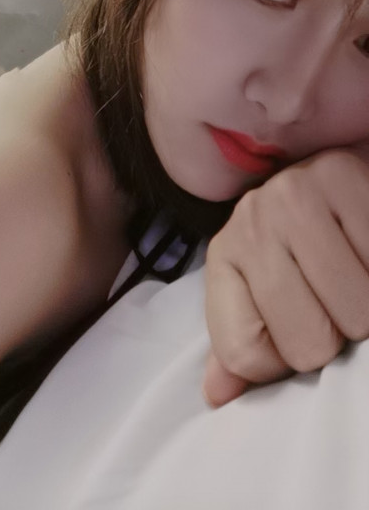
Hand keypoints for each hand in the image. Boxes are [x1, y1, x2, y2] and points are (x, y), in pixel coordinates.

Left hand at [203, 148, 368, 407]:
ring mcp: (294, 197)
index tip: (300, 332)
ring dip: (365, 310)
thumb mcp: (257, 290)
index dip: (285, 361)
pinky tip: (366, 253)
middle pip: (309, 342)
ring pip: (357, 312)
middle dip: (335, 338)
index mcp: (224, 258)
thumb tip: (217, 395)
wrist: (325, 177)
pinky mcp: (342, 178)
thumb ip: (240, 346)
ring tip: (356, 278)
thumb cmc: (294, 244)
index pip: (245, 353)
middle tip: (337, 303)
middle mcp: (250, 223)